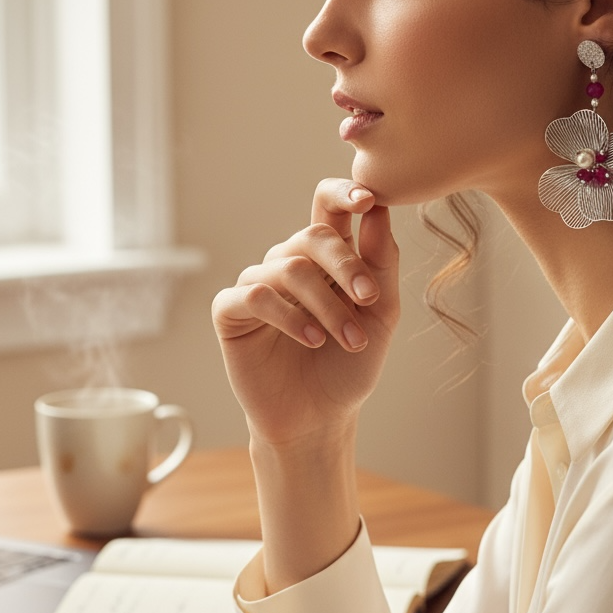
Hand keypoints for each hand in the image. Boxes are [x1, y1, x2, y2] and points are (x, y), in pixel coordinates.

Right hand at [212, 178, 399, 447]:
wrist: (320, 419)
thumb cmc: (349, 366)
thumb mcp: (380, 314)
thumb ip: (380, 263)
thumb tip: (377, 209)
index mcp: (327, 256)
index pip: (328, 205)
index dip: (344, 193)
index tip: (367, 200)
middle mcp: (290, 263)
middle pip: (313, 235)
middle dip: (346, 266)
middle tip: (370, 301)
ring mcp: (258, 284)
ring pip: (289, 268)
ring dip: (327, 305)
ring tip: (349, 340)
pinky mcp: (231, 311)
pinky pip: (256, 295)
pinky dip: (289, 316)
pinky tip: (312, 339)